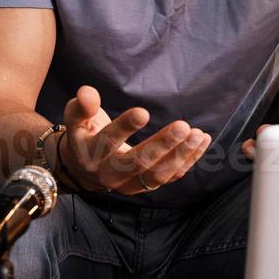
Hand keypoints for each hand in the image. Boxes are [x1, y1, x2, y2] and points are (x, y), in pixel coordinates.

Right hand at [57, 85, 211, 194]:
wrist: (84, 169)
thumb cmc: (84, 135)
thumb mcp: (76, 118)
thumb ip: (82, 106)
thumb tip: (87, 92)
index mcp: (91, 154)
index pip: (108, 141)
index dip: (124, 127)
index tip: (143, 112)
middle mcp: (110, 173)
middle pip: (138, 162)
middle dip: (162, 145)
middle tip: (183, 126)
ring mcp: (129, 184)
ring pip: (158, 174)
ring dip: (180, 155)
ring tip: (198, 134)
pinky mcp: (146, 186)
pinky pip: (170, 176)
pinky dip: (188, 160)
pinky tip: (202, 140)